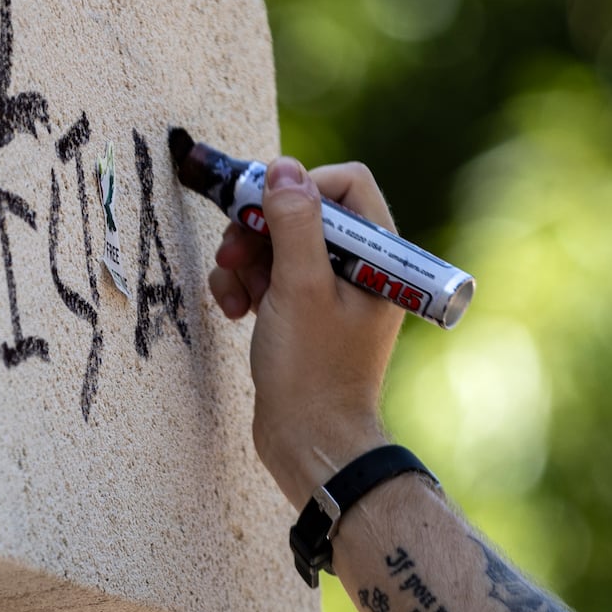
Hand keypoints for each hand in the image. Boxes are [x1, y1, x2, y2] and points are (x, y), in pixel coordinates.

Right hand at [209, 158, 405, 507]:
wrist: (309, 443)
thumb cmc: (313, 372)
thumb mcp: (300, 288)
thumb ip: (295, 224)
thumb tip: (283, 167)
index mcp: (378, 255)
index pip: (345, 184)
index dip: (299, 186)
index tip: (262, 209)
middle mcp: (359, 265)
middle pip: (302, 210)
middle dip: (260, 228)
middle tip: (233, 253)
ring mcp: (329, 289)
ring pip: (277, 242)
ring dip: (245, 259)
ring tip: (232, 295)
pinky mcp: (302, 310)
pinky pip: (268, 274)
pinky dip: (245, 284)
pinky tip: (235, 311)